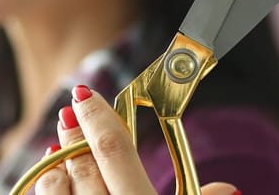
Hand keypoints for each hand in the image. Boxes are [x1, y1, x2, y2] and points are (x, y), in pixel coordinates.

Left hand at [34, 85, 240, 194]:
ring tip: (58, 143)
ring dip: (57, 164)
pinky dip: (48, 191)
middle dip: (77, 134)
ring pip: (57, 189)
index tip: (86, 94)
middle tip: (74, 108)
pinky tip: (51, 181)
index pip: (114, 151)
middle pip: (84, 165)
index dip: (98, 118)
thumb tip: (230, 188)